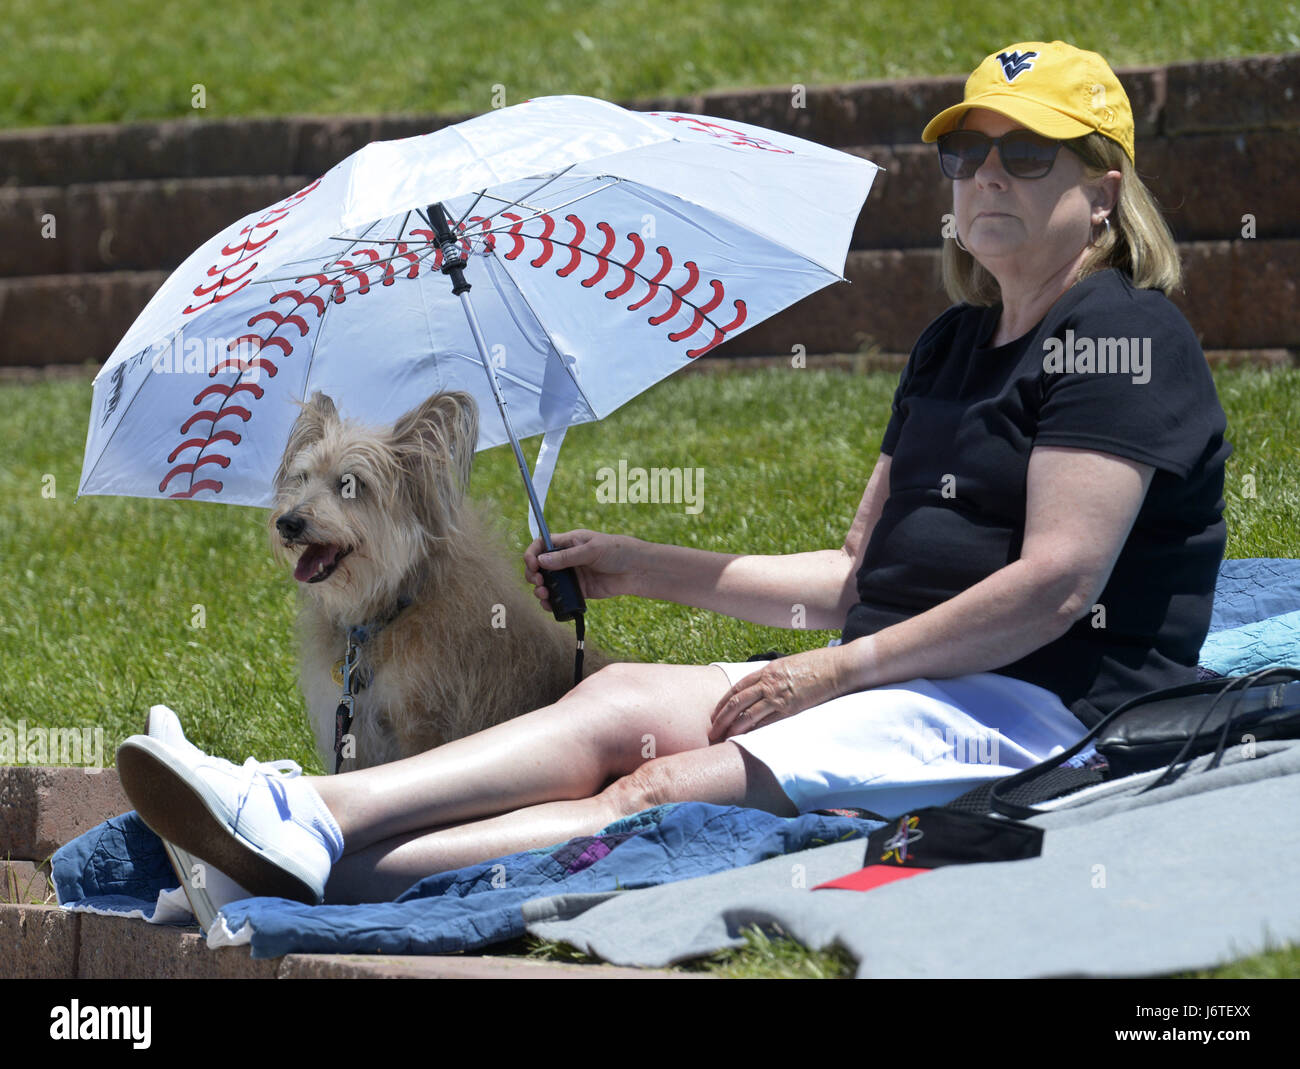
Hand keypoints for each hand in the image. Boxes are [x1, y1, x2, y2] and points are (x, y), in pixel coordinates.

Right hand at [524, 529, 642, 612]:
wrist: (637, 570)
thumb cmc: (618, 551)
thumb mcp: (592, 549)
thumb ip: (567, 557)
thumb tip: (541, 561)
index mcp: (569, 542)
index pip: (542, 545)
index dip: (532, 554)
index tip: (532, 564)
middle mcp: (567, 559)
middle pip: (540, 566)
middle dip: (533, 574)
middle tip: (538, 582)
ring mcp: (572, 575)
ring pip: (548, 583)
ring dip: (540, 589)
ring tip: (543, 594)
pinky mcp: (579, 590)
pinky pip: (560, 597)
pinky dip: (551, 602)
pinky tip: (549, 605)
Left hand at [708, 645, 852, 741]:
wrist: (837, 667)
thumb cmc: (817, 664)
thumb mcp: (789, 664)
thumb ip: (774, 675)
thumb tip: (765, 686)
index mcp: (767, 671)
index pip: (737, 688)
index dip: (724, 702)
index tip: (716, 713)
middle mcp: (768, 683)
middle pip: (736, 702)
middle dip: (721, 718)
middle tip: (712, 731)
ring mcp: (778, 697)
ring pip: (746, 715)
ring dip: (732, 728)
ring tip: (722, 739)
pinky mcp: (790, 709)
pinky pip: (766, 723)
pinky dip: (752, 732)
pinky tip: (744, 740)